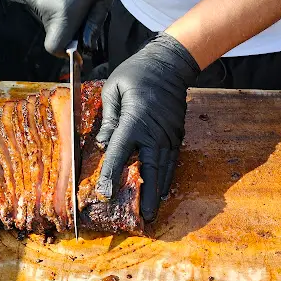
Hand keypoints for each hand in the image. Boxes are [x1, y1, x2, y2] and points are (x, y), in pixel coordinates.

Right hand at [13, 0, 112, 55]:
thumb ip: (94, 24)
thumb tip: (85, 46)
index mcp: (64, 11)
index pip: (54, 47)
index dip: (63, 50)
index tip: (72, 44)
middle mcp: (41, 6)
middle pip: (50, 30)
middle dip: (62, 24)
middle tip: (76, 3)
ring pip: (42, 15)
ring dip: (53, 8)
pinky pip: (34, 0)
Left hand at [95, 33, 199, 220]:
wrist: (170, 64)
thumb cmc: (137, 74)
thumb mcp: (113, 90)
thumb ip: (108, 119)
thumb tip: (103, 146)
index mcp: (134, 119)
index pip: (120, 152)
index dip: (111, 175)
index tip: (105, 194)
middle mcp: (155, 131)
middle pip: (150, 169)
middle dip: (146, 195)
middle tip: (145, 217)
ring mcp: (169, 134)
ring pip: (164, 168)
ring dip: (158, 190)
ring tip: (153, 210)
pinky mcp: (177, 134)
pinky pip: (172, 160)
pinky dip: (168, 177)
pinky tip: (162, 189)